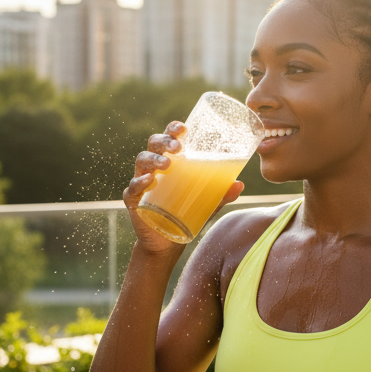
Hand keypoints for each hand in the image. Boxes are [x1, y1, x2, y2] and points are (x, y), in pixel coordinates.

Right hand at [124, 121, 244, 254]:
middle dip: (164, 141)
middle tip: (178, 148)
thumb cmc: (186, 213)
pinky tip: (148, 182)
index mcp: (171, 160)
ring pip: (142, 161)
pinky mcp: (134, 200)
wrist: (167, 242)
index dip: (173, 129)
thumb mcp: (208, 204)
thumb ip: (221, 194)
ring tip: (167, 165)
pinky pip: (131, 187)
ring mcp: (141, 182)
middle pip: (154, 144)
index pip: (169, 137)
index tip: (183, 128)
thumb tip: (239, 184)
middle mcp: (154, 167)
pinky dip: (138, 183)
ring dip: (154, 160)